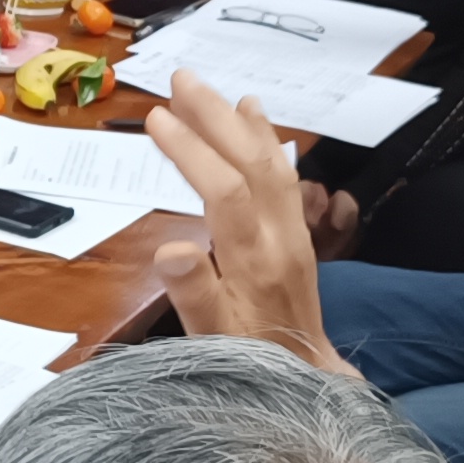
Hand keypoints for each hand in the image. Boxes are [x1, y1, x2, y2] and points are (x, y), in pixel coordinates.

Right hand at [141, 72, 356, 376]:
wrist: (307, 383)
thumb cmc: (250, 366)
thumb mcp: (213, 342)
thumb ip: (194, 295)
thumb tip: (172, 247)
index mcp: (256, 263)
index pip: (225, 191)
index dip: (191, 151)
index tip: (156, 119)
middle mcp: (281, 239)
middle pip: (252, 164)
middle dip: (214, 118)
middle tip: (178, 80)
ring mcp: (293, 234)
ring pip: (271, 163)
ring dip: (238, 121)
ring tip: (207, 89)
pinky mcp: (296, 235)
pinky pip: (284, 175)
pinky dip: (267, 139)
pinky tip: (253, 115)